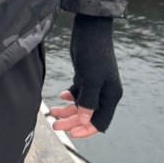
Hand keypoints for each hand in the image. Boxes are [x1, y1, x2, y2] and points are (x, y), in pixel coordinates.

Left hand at [49, 13, 122, 137]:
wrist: (90, 28)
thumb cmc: (93, 53)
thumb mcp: (91, 79)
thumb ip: (89, 102)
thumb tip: (85, 121)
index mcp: (111, 96)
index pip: (100, 123)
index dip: (85, 130)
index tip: (69, 134)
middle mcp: (105, 93)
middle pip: (88, 115)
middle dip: (72, 121)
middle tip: (54, 124)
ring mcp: (96, 84)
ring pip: (81, 105)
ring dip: (68, 110)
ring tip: (52, 112)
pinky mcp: (86, 76)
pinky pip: (79, 94)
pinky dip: (70, 97)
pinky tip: (62, 95)